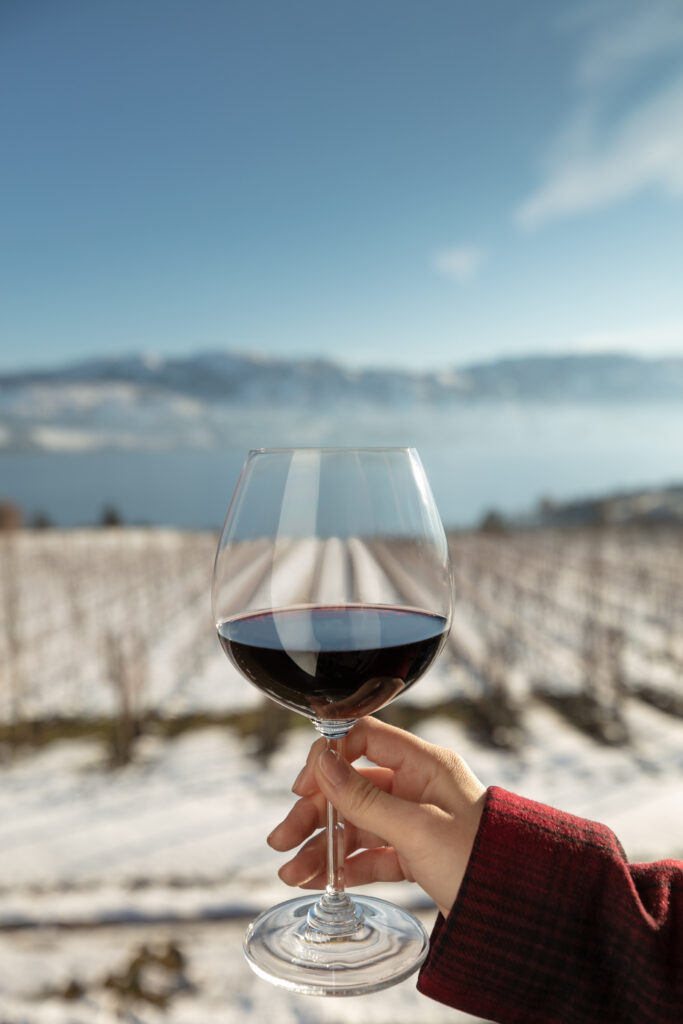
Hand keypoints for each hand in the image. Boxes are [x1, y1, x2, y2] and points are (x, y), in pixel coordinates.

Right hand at [267, 717, 486, 917]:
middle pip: (351, 787)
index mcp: (424, 764)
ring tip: (291, 873)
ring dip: (321, 846)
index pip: (365, 739)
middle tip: (281, 840)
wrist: (521, 912)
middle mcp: (416, 787)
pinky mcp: (414, 855)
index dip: (330, 757)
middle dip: (314, 813)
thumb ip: (365, 799)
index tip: (302, 786)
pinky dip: (343, 866)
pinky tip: (318, 880)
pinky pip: (369, 853)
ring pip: (355, 824)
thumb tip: (322, 762)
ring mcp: (414, 821)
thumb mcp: (417, 828)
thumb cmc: (481, 859)